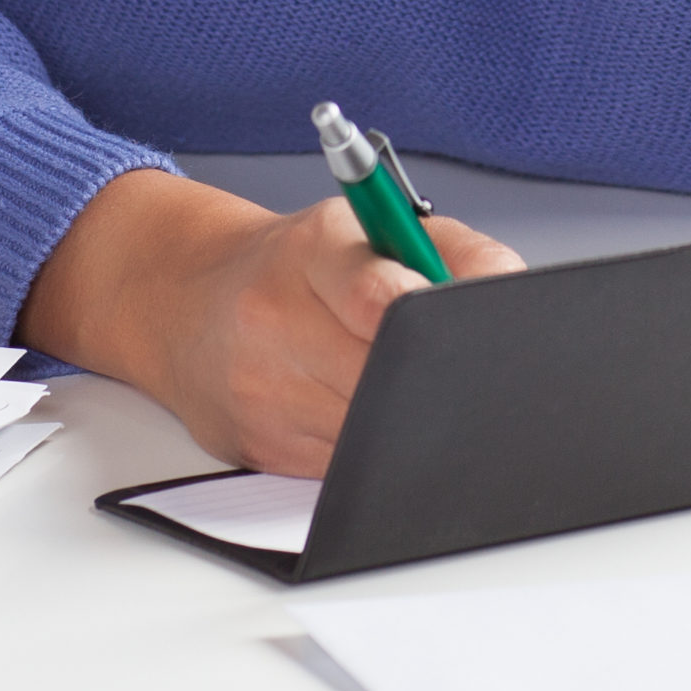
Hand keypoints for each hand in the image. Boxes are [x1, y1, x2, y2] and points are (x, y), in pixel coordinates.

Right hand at [15, 167, 521, 476]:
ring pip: (370, 430)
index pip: (379, 296)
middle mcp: (275, 319)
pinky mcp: (260, 448)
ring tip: (414, 387)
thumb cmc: (291, 265)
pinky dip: (374, 447)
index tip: (464, 331)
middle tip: (466, 376)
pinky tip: (367, 416)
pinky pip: (347, 465)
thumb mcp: (366, 225)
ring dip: (409, 417)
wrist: (182, 302)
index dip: (430, 320)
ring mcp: (262, 391)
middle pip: (384, 378)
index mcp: (312, 250)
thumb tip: (508, 296)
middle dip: (435, 381)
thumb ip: (450, 250)